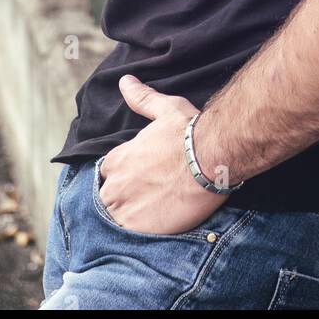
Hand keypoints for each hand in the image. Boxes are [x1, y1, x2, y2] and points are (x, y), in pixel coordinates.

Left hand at [96, 76, 231, 233]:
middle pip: (108, 198)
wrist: (210, 157)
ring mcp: (124, 206)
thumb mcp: (165, 109)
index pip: (108, 172)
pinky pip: (128, 237)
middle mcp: (114, 182)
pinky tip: (155, 229)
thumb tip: (125, 81)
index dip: (124, 176)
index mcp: (118, 157)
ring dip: (128, 218)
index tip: (141, 179)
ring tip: (151, 217)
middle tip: (148, 201)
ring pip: (115, 219)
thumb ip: (142, 98)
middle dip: (123, 199)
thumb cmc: (189, 132)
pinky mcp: (138, 228)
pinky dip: (138, 235)